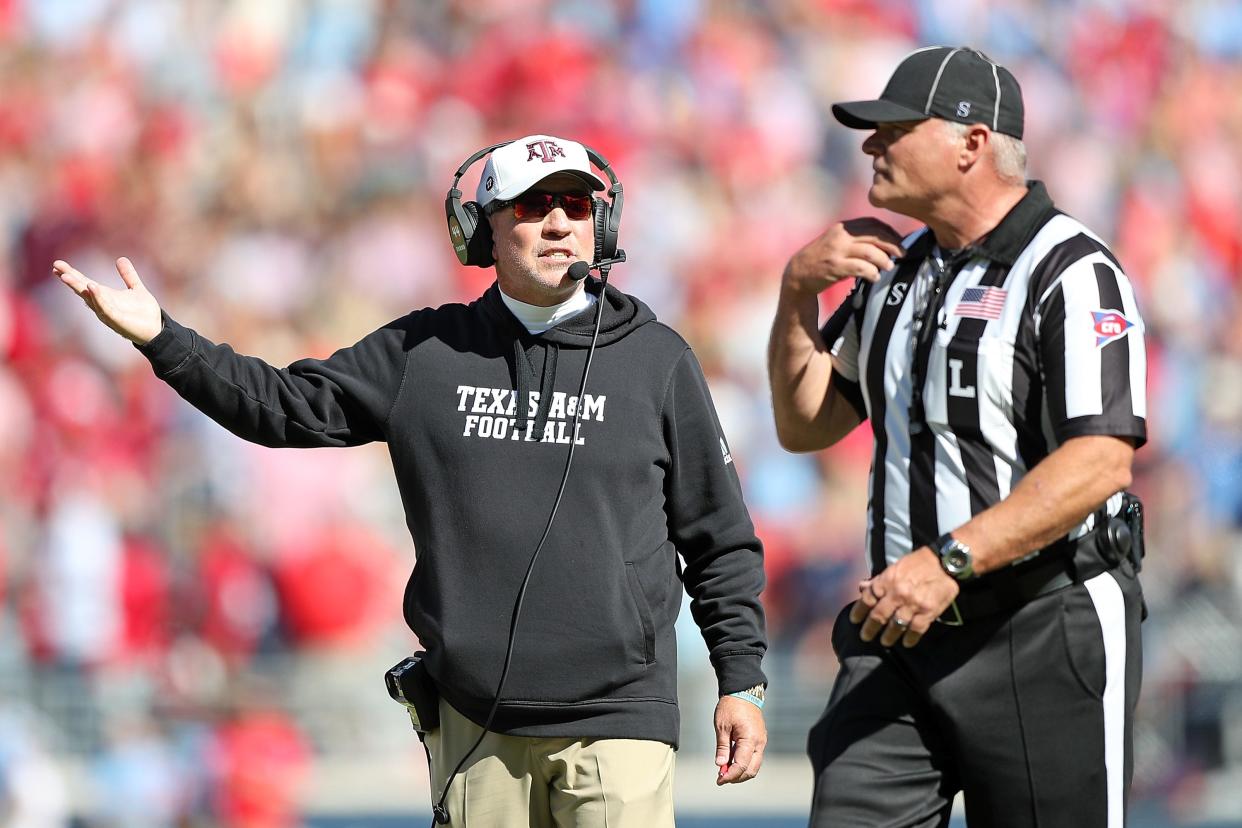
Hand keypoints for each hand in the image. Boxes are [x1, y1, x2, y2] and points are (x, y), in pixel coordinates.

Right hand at [53, 257, 163, 344]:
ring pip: (90, 299)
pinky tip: (91, 287)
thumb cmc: (144, 312)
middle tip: (56, 267)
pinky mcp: (117, 320)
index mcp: (105, 296)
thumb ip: (128, 275)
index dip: (73, 274)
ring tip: (66, 276)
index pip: (85, 283)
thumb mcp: (136, 289)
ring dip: (78, 287)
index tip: (58, 264)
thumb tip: (121, 259)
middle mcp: (102, 304)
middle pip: (82, 290)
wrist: (157, 329)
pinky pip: (105, 308)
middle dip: (70, 279)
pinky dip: (98, 298)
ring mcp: (108, 313)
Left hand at [713, 694, 765, 784]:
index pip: (741, 766)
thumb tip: (720, 765)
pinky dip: (744, 763)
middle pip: (751, 770)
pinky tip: (731, 761)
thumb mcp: (722, 726)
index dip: (730, 776)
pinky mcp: (760, 740)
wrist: (743, 692)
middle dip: (737, 777)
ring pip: (754, 765)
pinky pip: (754, 757)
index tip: (719, 780)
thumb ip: (722, 747)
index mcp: (750, 739)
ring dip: (741, 771)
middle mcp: (759, 743)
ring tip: (725, 770)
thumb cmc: (731, 706)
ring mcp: (761, 741)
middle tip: (721, 778)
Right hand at [782, 217, 904, 295]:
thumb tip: (884, 242)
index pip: (872, 223)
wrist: (798, 273)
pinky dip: (872, 272)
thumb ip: (856, 239)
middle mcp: (840, 236)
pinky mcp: (835, 267)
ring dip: (884, 260)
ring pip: (870, 252)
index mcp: (843, 227)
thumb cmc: (822, 259)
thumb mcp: (837, 242)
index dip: (889, 231)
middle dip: (892, 244)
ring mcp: (837, 251)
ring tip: (889, 267)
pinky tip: (875, 277)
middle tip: (903, 254)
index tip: (899, 241)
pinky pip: (860, 268)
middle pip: (874, 235)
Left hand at [849, 547, 960, 647]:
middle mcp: (898, 593)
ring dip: (888, 636)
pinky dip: (910, 638)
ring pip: (896, 625)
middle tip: (865, 637)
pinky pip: (916, 629)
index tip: (854, 620)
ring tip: (885, 642)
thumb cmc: (917, 564)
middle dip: (870, 629)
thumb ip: (878, 580)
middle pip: (879, 615)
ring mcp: (913, 604)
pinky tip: (906, 643)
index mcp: (887, 580)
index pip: (867, 599)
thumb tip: (861, 588)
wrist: (944, 562)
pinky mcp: (928, 611)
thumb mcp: (894, 567)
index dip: (858, 611)